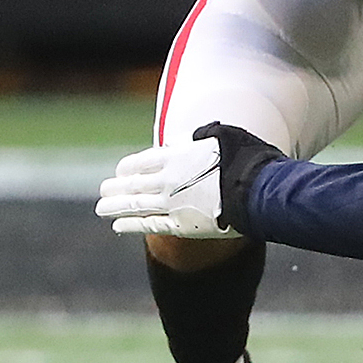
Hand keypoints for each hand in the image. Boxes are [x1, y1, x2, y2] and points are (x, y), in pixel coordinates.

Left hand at [95, 125, 286, 238]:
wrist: (261, 193)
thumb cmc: (247, 160)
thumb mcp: (222, 136)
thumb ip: (197, 137)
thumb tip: (180, 140)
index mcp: (175, 157)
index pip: (140, 162)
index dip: (127, 168)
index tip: (119, 172)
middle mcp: (168, 181)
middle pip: (132, 185)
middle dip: (114, 188)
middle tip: (103, 190)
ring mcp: (172, 205)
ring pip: (135, 206)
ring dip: (115, 207)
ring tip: (101, 208)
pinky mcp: (182, 226)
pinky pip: (150, 226)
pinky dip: (131, 225)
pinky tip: (118, 225)